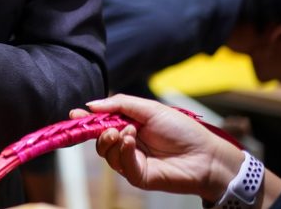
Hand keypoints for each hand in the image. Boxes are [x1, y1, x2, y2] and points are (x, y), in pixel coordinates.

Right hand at [70, 94, 243, 203]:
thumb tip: (90, 105)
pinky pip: (121, 165)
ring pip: (106, 154)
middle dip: (96, 132)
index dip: (86, 120)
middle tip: (106, 126)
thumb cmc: (182, 130)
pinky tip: (131, 141)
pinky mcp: (139, 176)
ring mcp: (132, 161)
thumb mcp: (149, 108)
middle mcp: (128, 145)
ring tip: (126, 132)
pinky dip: (122, 151)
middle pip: (99, 141)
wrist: (206, 155)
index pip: (101, 124)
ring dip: (111, 140)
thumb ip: (119, 104)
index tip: (74, 115)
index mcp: (129, 126)